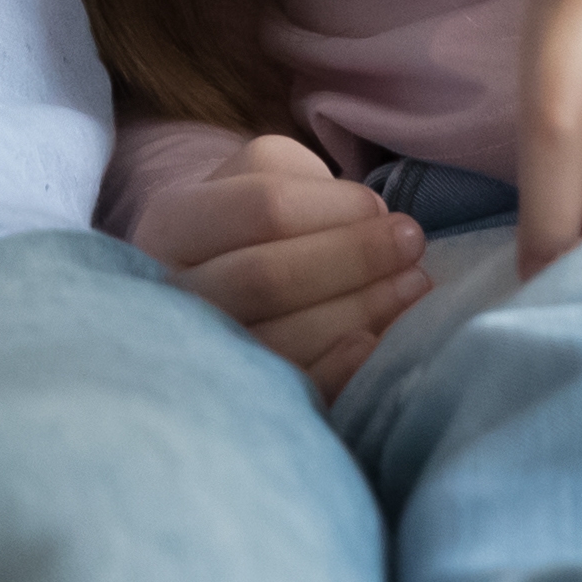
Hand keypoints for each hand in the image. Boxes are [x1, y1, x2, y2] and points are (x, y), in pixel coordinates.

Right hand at [127, 132, 432, 392]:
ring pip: (279, 338)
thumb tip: (370, 222)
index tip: (385, 210)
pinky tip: (376, 345)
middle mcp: (169, 296)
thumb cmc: (253, 226)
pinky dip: (339, 371)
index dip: (337, 208)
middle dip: (355, 258)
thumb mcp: (264, 176)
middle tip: (413, 246)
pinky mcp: (234, 404)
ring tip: (413, 288)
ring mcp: (197, 358)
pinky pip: (289, 392)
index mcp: (173, 224)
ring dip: (361, 310)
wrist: (216, 289)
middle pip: (267, 277)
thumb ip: (305, 183)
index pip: (262, 208)